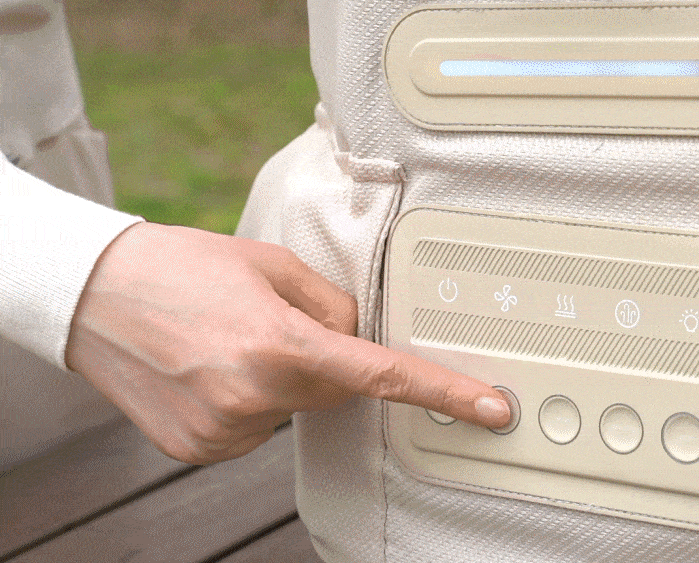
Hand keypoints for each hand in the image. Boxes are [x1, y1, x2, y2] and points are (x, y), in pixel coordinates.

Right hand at [66, 222, 509, 463]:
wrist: (92, 295)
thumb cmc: (180, 267)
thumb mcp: (272, 266)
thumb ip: (333, 306)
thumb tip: (360, 339)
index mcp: (279, 346)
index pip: (382, 376)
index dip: (445, 391)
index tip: (491, 408)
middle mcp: (254, 398)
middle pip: (335, 392)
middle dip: (322, 360)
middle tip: (270, 322)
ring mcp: (225, 431)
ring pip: (293, 411)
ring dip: (279, 381)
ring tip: (226, 342)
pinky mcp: (201, 449)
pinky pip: (256, 427)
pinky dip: (247, 401)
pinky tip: (210, 370)